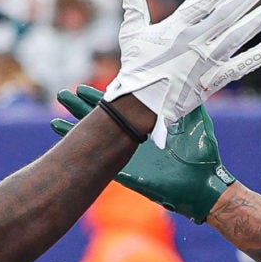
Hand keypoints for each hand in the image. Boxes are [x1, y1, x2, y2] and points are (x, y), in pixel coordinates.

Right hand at [54, 86, 237, 222]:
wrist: (204, 186)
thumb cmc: (202, 155)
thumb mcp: (195, 120)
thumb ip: (185, 100)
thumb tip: (186, 75)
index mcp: (146, 125)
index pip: (120, 106)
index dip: (102, 96)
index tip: (85, 86)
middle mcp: (133, 137)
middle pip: (101, 118)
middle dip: (81, 106)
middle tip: (62, 94)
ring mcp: (127, 155)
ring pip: (95, 136)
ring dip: (75, 124)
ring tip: (56, 113)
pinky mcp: (126, 172)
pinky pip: (99, 161)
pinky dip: (81, 151)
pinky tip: (65, 139)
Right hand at [101, 0, 260, 137]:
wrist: (139, 106)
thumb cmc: (136, 68)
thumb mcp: (131, 32)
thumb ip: (133, 3)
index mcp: (175, 28)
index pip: (203, 1)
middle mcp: (194, 42)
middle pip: (225, 16)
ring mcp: (206, 62)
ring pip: (236, 38)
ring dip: (257, 22)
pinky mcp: (213, 81)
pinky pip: (241, 66)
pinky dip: (260, 55)